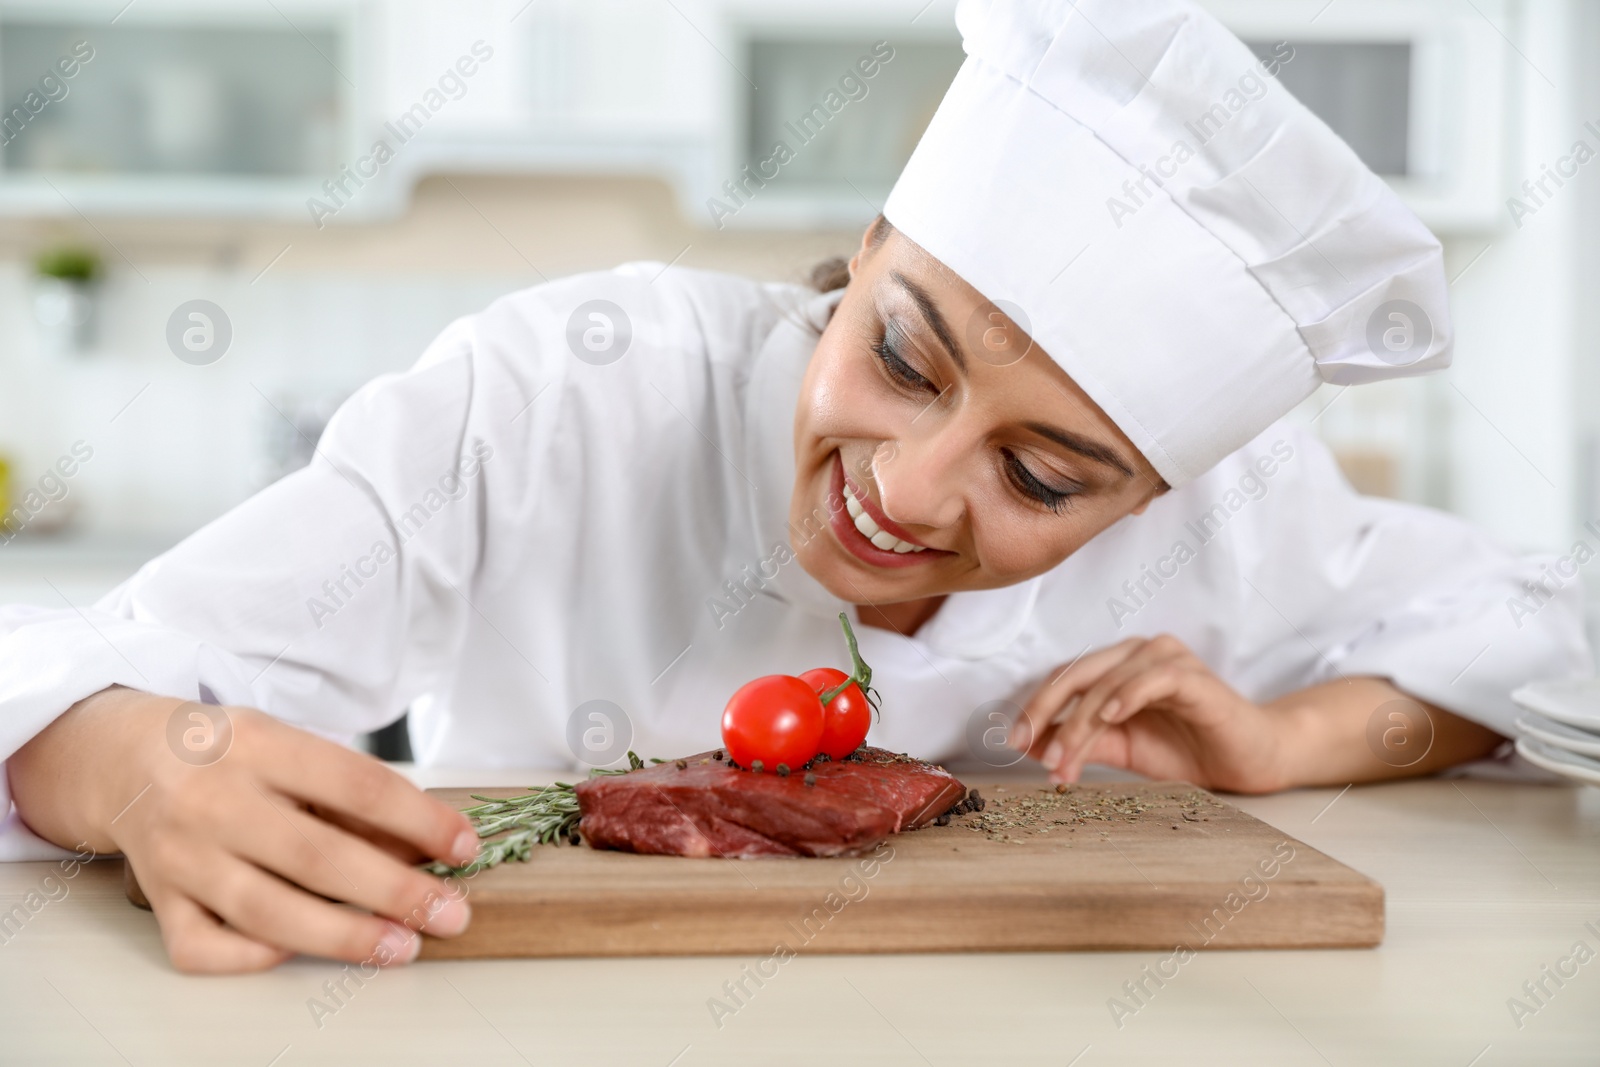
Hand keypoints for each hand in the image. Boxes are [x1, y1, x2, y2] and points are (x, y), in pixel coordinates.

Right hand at [9, 687, 480, 972]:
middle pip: (317, 856)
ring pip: (267, 910)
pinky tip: (298, 950)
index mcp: (260, 744)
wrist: (126, 757)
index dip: (419, 819)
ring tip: (402, 947)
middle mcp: (215, 799)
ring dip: (345, 936)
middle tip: (450, 915)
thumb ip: (350, 795)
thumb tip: (425, 848)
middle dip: (395, 892)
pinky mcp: (158, 899)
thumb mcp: (290, 745)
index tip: (464, 847)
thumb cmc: (231, 753)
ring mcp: (182, 854)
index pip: (355, 785)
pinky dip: (255, 956)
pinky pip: (205, 946)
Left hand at [1015, 635, 1289, 793]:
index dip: (1036, 709)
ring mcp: (1167, 659)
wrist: (1249, 761)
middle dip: (1047, 713)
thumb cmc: (1187, 750)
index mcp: (1117, 666)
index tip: (1014, 743)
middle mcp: (1138, 653)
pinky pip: (1154, 677)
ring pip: (1108, 681)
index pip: (1065, 680)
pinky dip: (1128, 694)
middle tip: (1030, 749)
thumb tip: (1030, 747)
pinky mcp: (1194, 676)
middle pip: (1078, 674)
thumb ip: (1080, 744)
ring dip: (1082, 722)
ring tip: (1067, 759)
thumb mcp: (1121, 750)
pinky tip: (1110, 716)